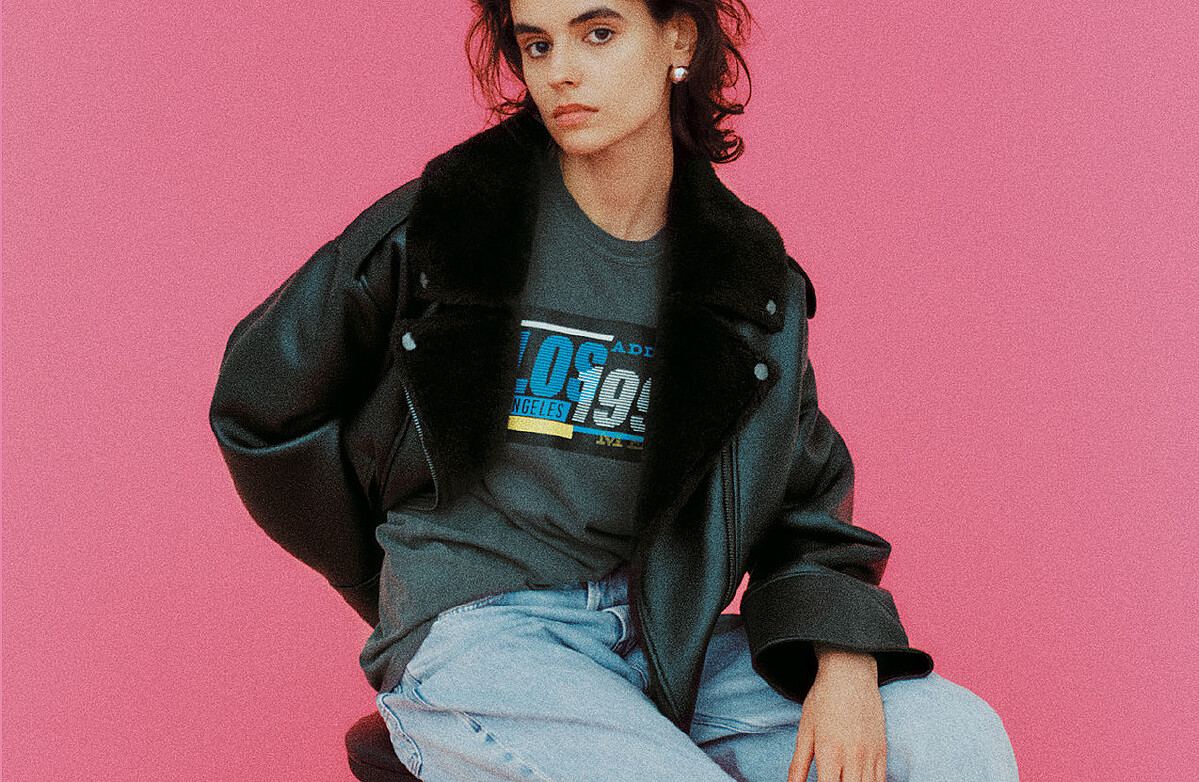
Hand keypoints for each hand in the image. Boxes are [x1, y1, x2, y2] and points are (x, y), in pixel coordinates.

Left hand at [788, 645, 885, 781]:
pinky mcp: (882, 750)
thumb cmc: (823, 700)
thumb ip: (798, 765)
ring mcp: (870, 754)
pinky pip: (881, 780)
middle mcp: (852, 757)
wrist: (849, 673)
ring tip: (844, 780)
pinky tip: (860, 781)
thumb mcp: (805, 731)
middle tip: (831, 781)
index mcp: (829, 753)